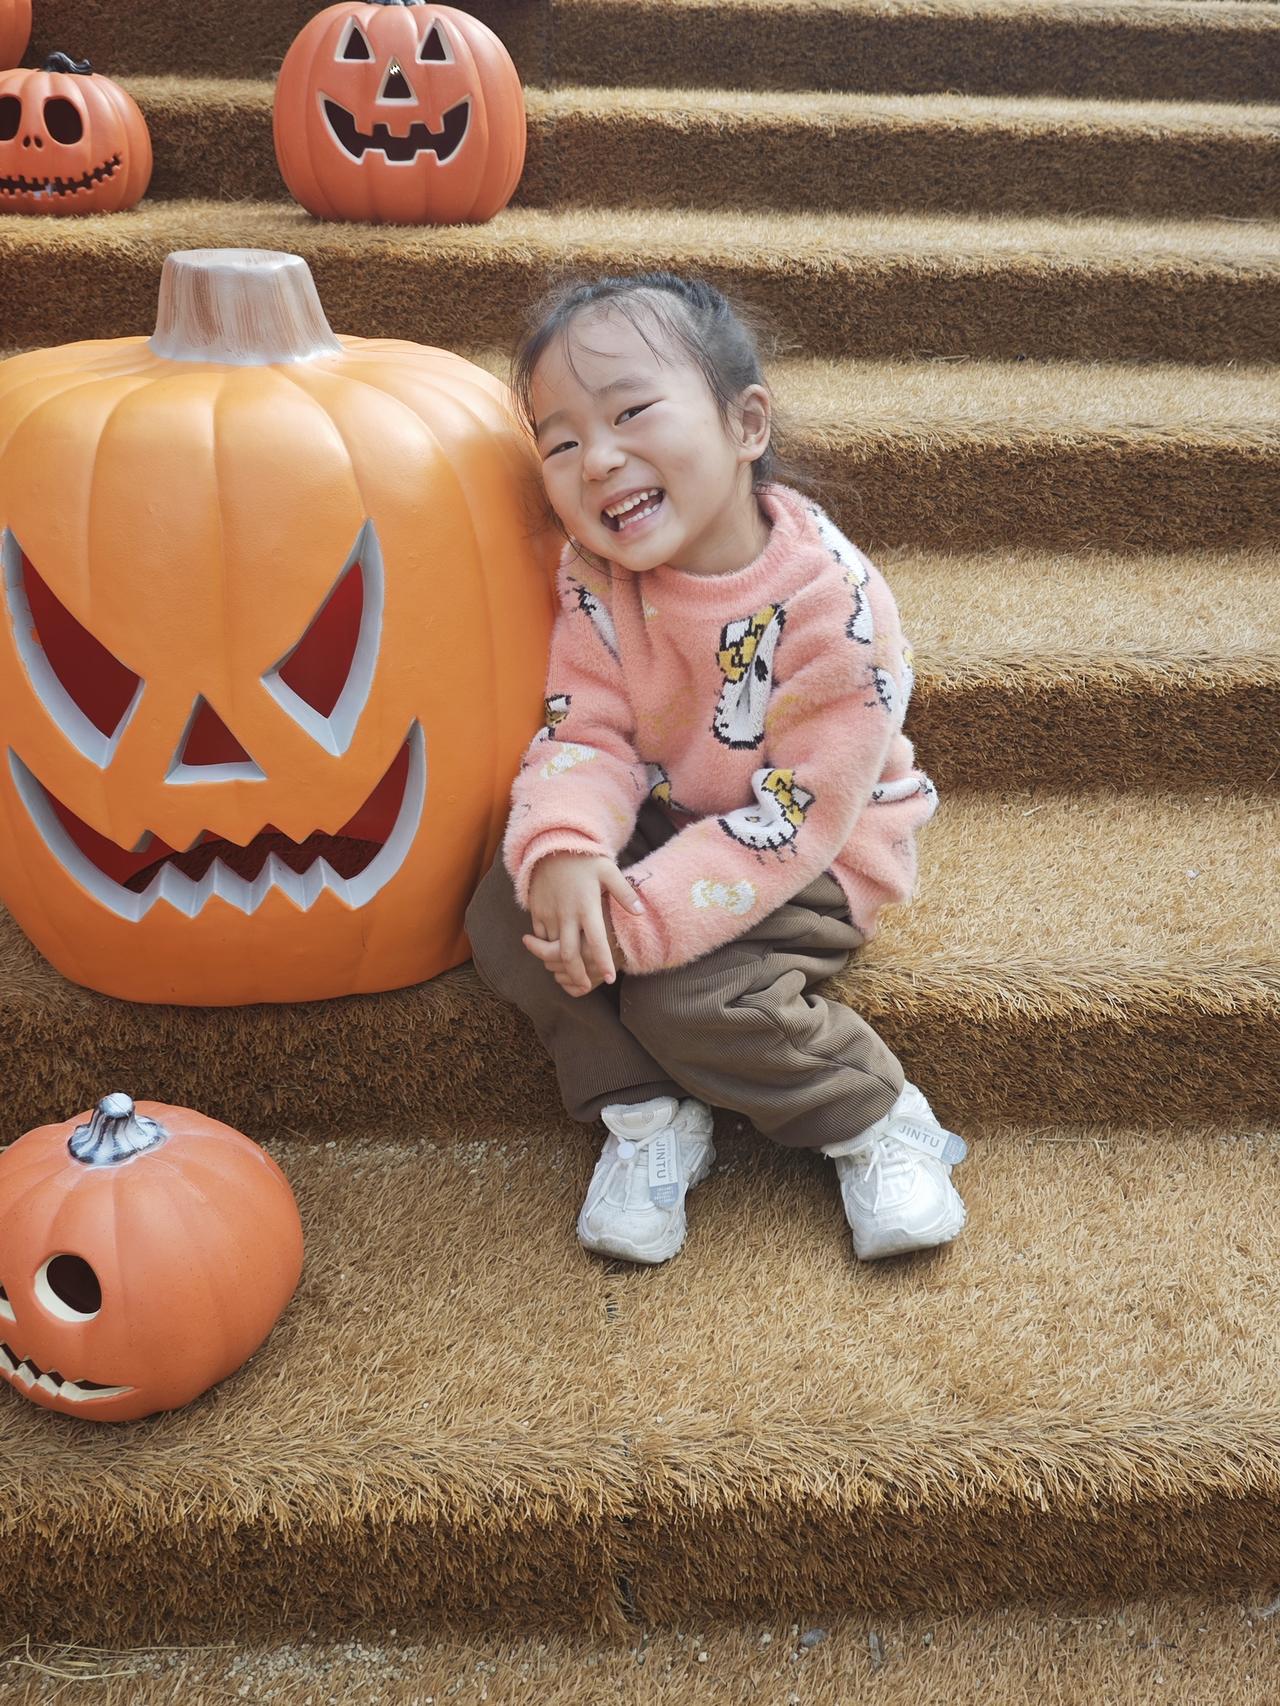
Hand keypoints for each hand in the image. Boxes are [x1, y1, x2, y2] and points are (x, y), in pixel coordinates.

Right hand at [523, 854, 639, 995]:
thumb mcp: (609, 871)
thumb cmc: (585, 860)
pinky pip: (541, 936)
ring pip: (552, 949)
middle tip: (585, 987)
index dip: (603, 963)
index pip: (596, 942)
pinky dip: (547, 948)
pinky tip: (555, 953)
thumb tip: (640, 913)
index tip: (610, 979)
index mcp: (587, 907)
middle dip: (577, 975)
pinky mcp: (537, 911)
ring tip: (570, 974)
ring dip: (559, 964)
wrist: (551, 846)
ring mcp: (549, 914)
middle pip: (568, 955)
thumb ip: (625, 894)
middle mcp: (567, 914)